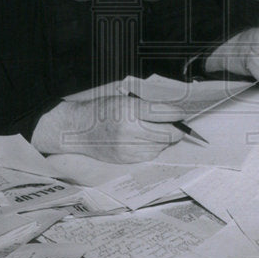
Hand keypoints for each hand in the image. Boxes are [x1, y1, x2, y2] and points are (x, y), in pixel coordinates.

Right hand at [31, 96, 186, 163]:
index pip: (164, 112)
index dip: (177, 113)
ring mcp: (128, 146)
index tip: (181, 112)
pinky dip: (154, 148)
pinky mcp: (125, 158)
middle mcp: (130, 129)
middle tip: (179, 124)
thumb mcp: (123, 99)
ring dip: (166, 139)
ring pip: (161, 145)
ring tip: (162, 131)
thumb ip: (146, 106)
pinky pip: (150, 155)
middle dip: (177, 129)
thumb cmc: (101, 110)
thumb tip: (171, 112)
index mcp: (130, 109)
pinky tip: (149, 141)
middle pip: (167, 133)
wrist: (77, 129)